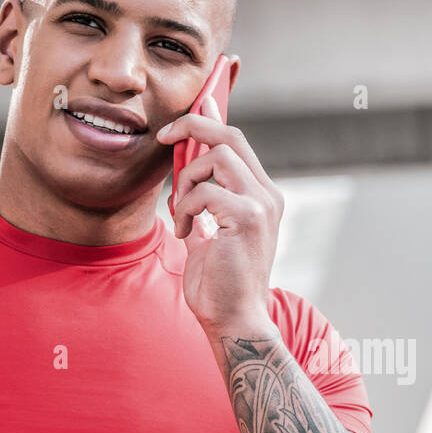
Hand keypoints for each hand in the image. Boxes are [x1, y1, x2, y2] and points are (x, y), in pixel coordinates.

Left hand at [156, 96, 283, 335]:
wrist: (234, 319)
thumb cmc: (220, 284)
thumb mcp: (208, 234)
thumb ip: (202, 204)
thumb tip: (186, 178)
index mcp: (262, 196)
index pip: (237, 142)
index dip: (210, 119)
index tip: (186, 113)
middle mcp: (268, 195)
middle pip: (230, 137)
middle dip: (193, 126)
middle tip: (163, 137)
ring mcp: (261, 205)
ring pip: (216, 157)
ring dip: (186, 180)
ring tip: (180, 213)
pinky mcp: (247, 218)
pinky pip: (205, 191)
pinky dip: (184, 208)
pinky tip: (184, 232)